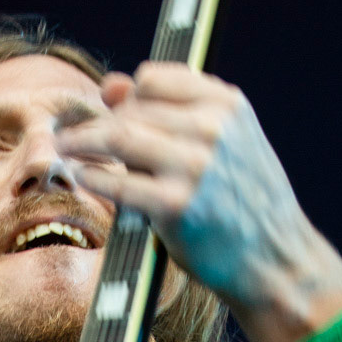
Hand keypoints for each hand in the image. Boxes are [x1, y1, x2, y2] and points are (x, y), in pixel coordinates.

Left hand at [55, 63, 341, 341]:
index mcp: (228, 106)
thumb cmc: (245, 205)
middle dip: (98, 124)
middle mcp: (213, 129)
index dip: (126, 96)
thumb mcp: (226, 146)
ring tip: (64, 149)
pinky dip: (92, 177)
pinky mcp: (176, 206)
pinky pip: (118, 183)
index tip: (110, 111)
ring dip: (82, 143)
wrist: (277, 262)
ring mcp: (194, 167)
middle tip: (74, 138)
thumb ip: (173, 113)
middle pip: (130, 110)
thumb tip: (112, 84)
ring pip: (117, 138)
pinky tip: (81, 176)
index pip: (154, 79)